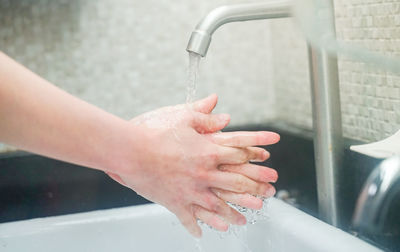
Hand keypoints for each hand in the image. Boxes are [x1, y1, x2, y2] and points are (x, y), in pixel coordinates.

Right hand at [106, 94, 279, 236]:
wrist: (132, 151)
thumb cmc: (156, 133)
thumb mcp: (183, 118)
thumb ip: (205, 116)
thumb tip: (223, 112)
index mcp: (208, 151)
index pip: (240, 152)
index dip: (257, 152)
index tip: (270, 155)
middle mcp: (205, 174)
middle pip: (237, 182)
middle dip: (257, 187)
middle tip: (270, 192)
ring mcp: (191, 190)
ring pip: (218, 206)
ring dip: (233, 213)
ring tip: (244, 220)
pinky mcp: (176, 202)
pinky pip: (189, 218)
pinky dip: (197, 227)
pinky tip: (203, 233)